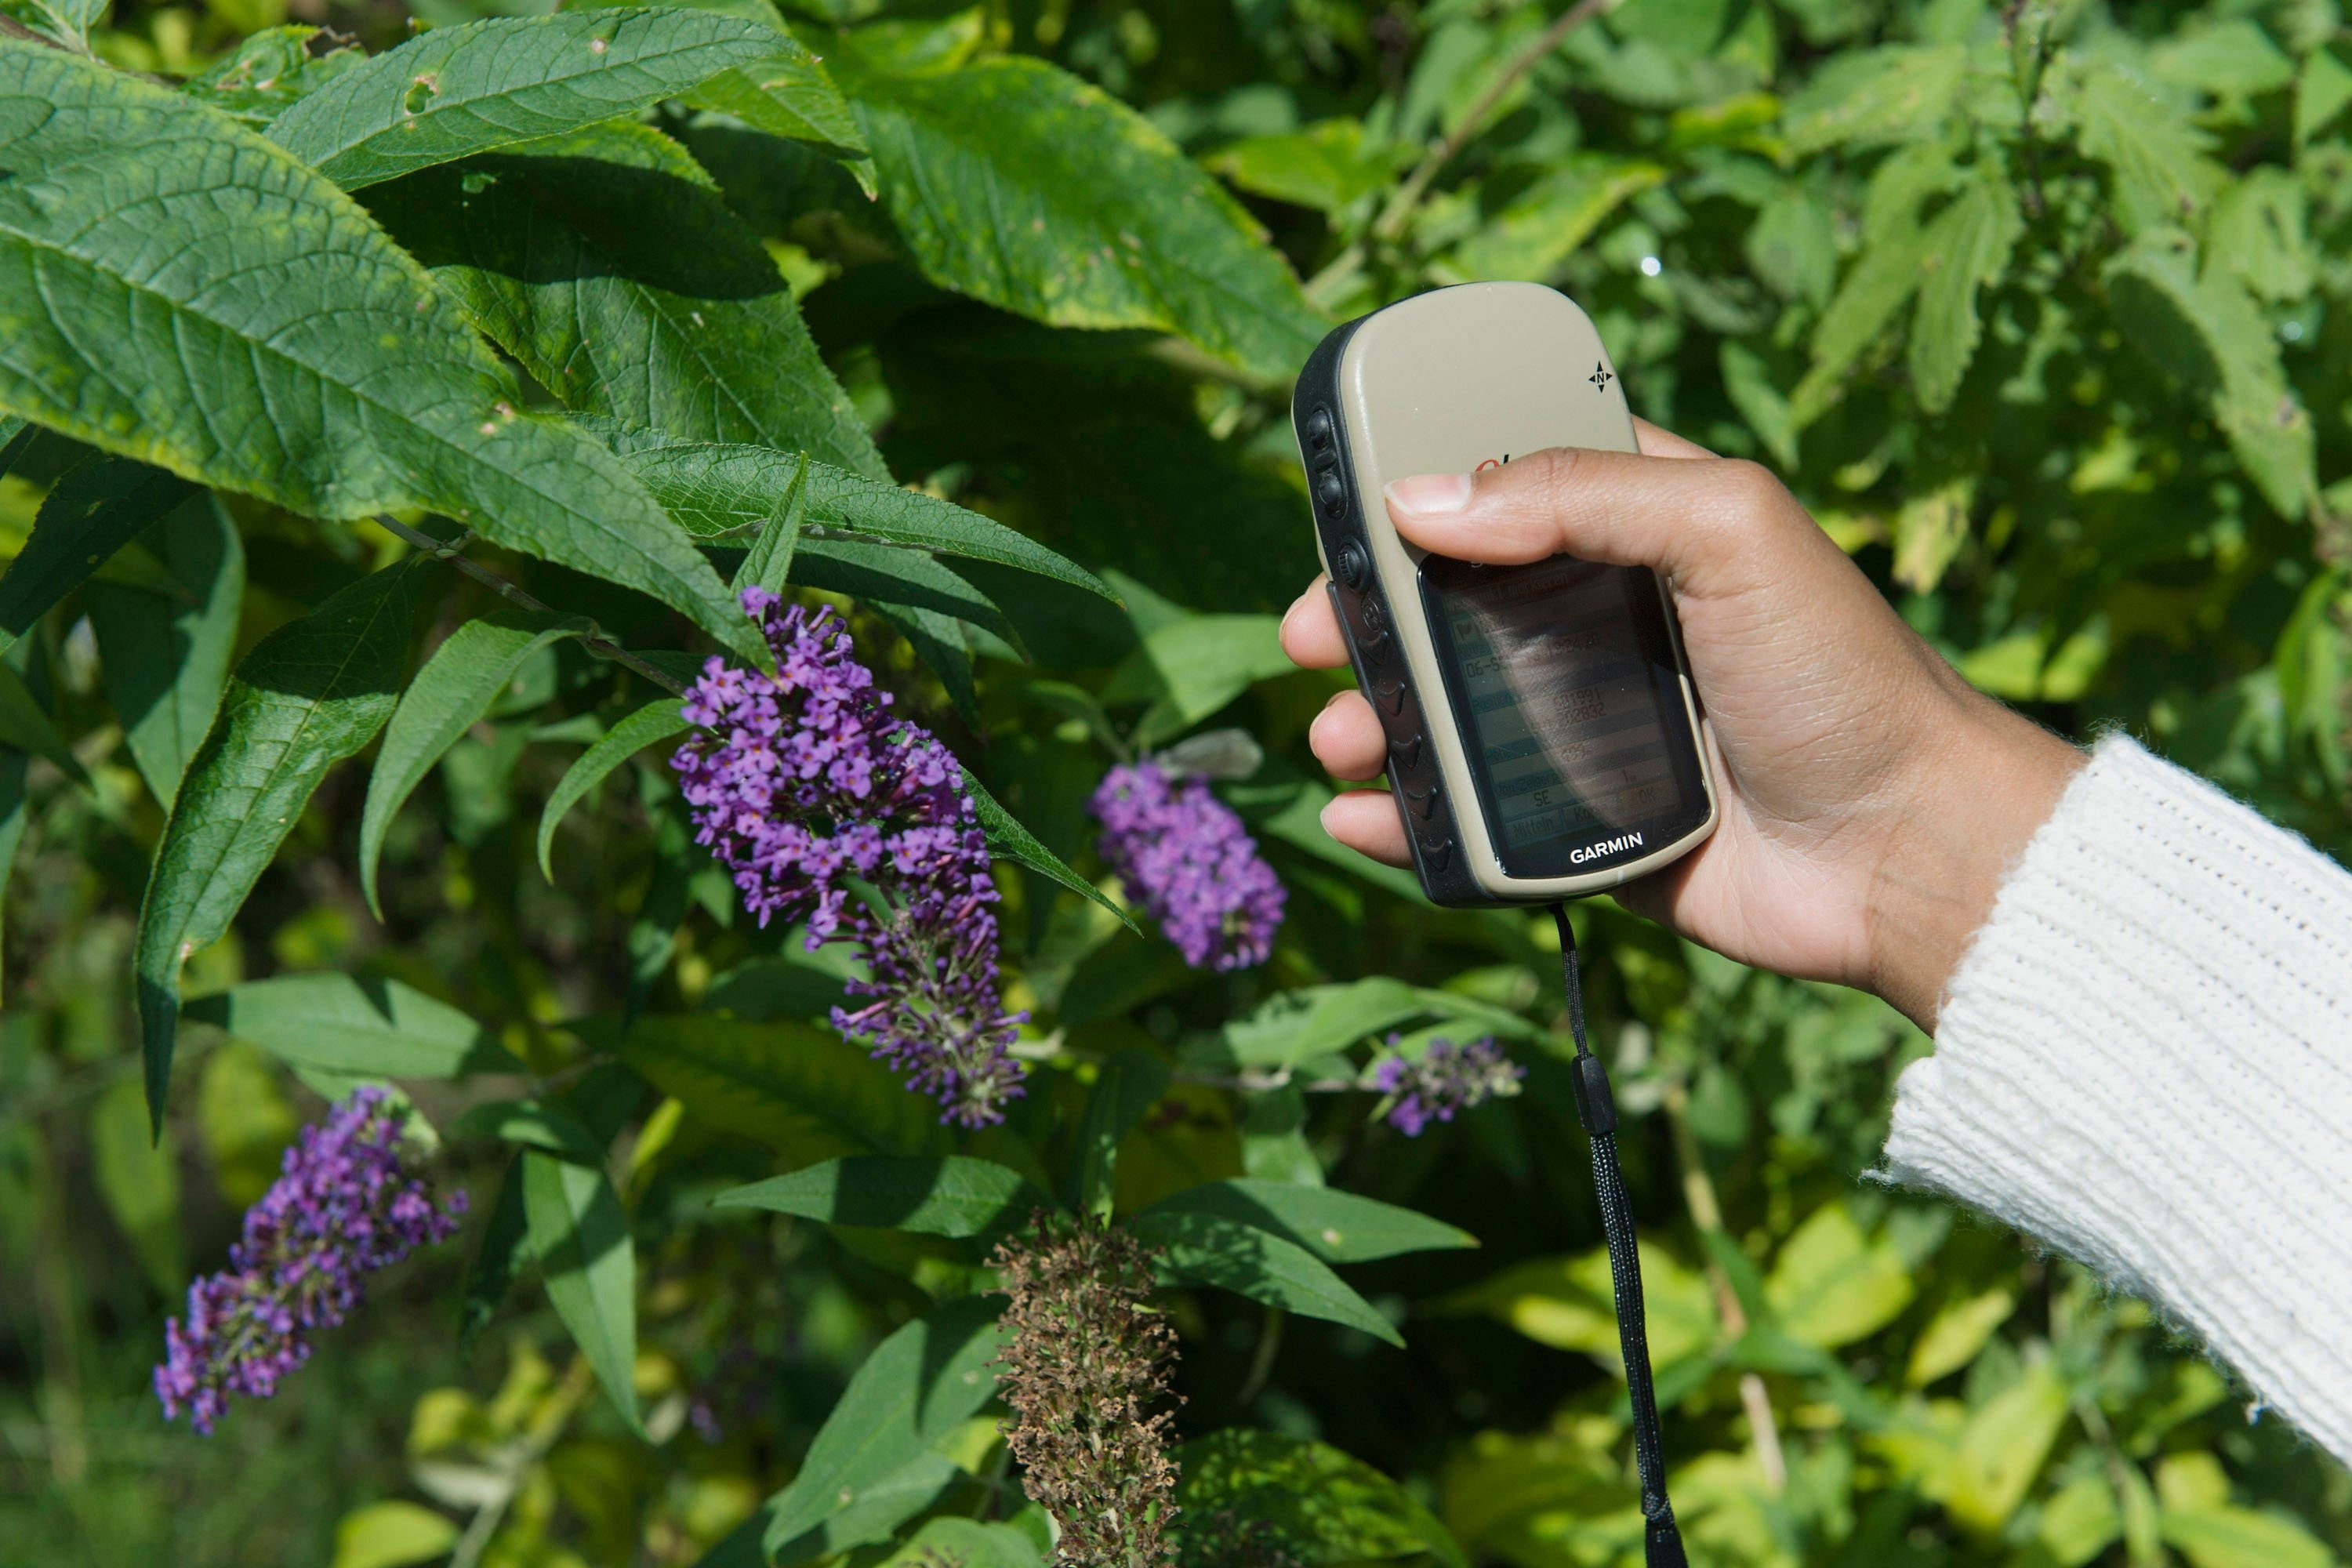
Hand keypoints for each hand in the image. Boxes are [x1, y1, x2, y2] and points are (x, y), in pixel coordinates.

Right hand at [1279, 421, 2082, 1030]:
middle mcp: (1604, 620)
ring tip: (1344, 733)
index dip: (1423, 477)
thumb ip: (1579, 493)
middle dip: (1367, 612)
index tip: (1348, 497)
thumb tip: (1420, 502)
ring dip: (1374, 715)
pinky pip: (1469, 815)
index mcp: (1643, 524)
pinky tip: (1360, 809)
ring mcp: (1585, 725)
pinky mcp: (1580, 824)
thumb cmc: (1840, 674)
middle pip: (1448, 599)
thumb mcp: (1729, 532)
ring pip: (1445, 709)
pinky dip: (1403, 813)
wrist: (1905, 850)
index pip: (1509, 476)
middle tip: (1312, 631)